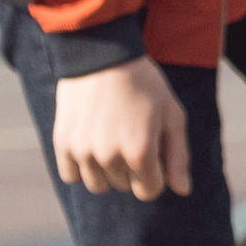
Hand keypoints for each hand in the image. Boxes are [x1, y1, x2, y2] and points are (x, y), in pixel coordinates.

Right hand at [52, 55, 189, 199]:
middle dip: (132, 169)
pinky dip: (81, 167)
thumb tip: (183, 191)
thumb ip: (178, 156)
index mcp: (140, 152)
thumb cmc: (144, 85)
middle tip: (131, 135)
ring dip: (107, 171)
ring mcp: (83, 151)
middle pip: (125, 186)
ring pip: (98, 185)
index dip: (155, 174)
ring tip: (111, 140)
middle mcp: (109, 156)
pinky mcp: (62, 142)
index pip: (149, 191)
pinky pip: (71, 175)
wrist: (102, 54)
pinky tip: (90, 145)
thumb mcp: (172, 116)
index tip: (152, 150)